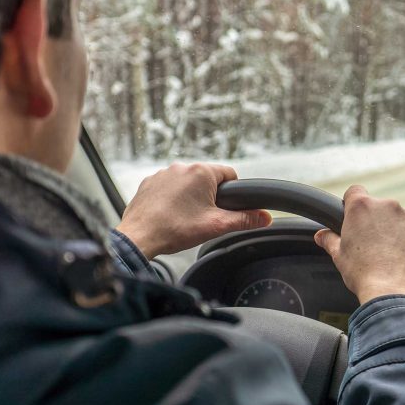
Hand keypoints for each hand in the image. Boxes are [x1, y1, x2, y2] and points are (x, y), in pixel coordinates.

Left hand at [116, 163, 270, 258]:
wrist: (139, 237)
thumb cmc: (175, 230)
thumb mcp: (216, 226)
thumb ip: (244, 220)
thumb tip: (265, 217)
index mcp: (201, 172)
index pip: (230, 174)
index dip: (232, 193)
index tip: (225, 208)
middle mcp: (181, 166)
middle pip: (207, 179)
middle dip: (209, 196)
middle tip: (204, 217)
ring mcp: (162, 173)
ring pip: (187, 182)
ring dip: (190, 196)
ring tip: (185, 218)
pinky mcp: (149, 182)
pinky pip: (168, 187)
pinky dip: (172, 198)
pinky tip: (169, 214)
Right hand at [314, 185, 404, 304]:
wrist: (391, 292)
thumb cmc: (362, 274)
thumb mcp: (339, 256)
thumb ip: (330, 240)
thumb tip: (321, 235)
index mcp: (361, 207)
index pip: (355, 191)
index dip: (353, 203)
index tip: (356, 217)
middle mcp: (386, 205)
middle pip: (379, 207)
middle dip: (377, 221)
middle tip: (373, 244)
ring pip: (400, 218)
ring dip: (396, 229)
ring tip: (391, 254)